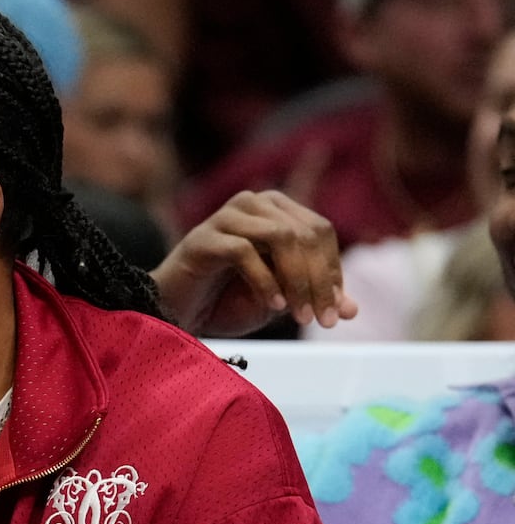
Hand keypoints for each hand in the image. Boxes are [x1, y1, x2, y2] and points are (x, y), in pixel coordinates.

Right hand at [152, 190, 357, 336]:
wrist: (172, 313)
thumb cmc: (223, 303)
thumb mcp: (279, 301)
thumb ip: (310, 298)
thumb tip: (351, 310)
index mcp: (275, 210)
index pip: (320, 232)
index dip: (333, 271)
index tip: (337, 312)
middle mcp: (254, 203)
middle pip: (305, 233)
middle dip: (319, 280)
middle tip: (323, 320)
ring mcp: (226, 216)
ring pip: (282, 236)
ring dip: (297, 281)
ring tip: (299, 316)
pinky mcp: (203, 237)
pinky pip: (245, 251)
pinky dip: (265, 282)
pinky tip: (272, 307)